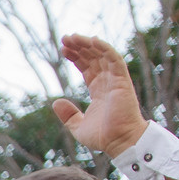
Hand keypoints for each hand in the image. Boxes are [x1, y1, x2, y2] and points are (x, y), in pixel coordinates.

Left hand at [52, 34, 148, 157]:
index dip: (76, 57)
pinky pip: (114, 59)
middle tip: (64, 38)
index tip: (63, 50)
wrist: (120, 142)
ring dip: (88, 44)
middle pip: (93, 58)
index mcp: (99, 90)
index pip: (88, 68)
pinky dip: (104, 48)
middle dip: (79, 47)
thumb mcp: (78, 126)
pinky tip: (91, 40)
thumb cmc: (103, 136)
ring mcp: (116, 80)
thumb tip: (56, 102)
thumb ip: (68, 115)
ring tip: (72, 37)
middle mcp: (108, 82)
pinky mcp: (122, 81)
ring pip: (102, 55)